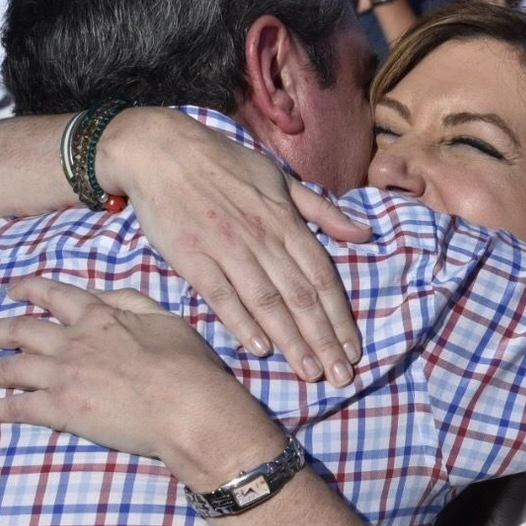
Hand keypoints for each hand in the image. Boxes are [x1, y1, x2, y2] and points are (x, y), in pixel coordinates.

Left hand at [0, 277, 288, 490]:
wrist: (188, 407)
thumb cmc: (187, 366)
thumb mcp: (165, 319)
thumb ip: (131, 301)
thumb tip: (104, 295)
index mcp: (99, 316)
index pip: (54, 295)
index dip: (29, 290)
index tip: (12, 290)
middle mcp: (73, 340)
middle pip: (20, 330)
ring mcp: (63, 374)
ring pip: (9, 367)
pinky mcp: (61, 409)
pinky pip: (15, 406)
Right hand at [101, 108, 368, 384]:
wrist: (160, 150)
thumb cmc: (224, 163)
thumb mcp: (280, 178)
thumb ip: (322, 211)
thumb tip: (365, 233)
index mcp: (286, 221)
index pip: (322, 277)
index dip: (340, 316)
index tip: (355, 349)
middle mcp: (262, 238)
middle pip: (301, 297)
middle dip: (324, 340)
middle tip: (341, 376)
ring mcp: (227, 248)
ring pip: (268, 302)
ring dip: (292, 340)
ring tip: (311, 373)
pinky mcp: (192, 257)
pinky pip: (222, 295)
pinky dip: (242, 323)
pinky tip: (261, 349)